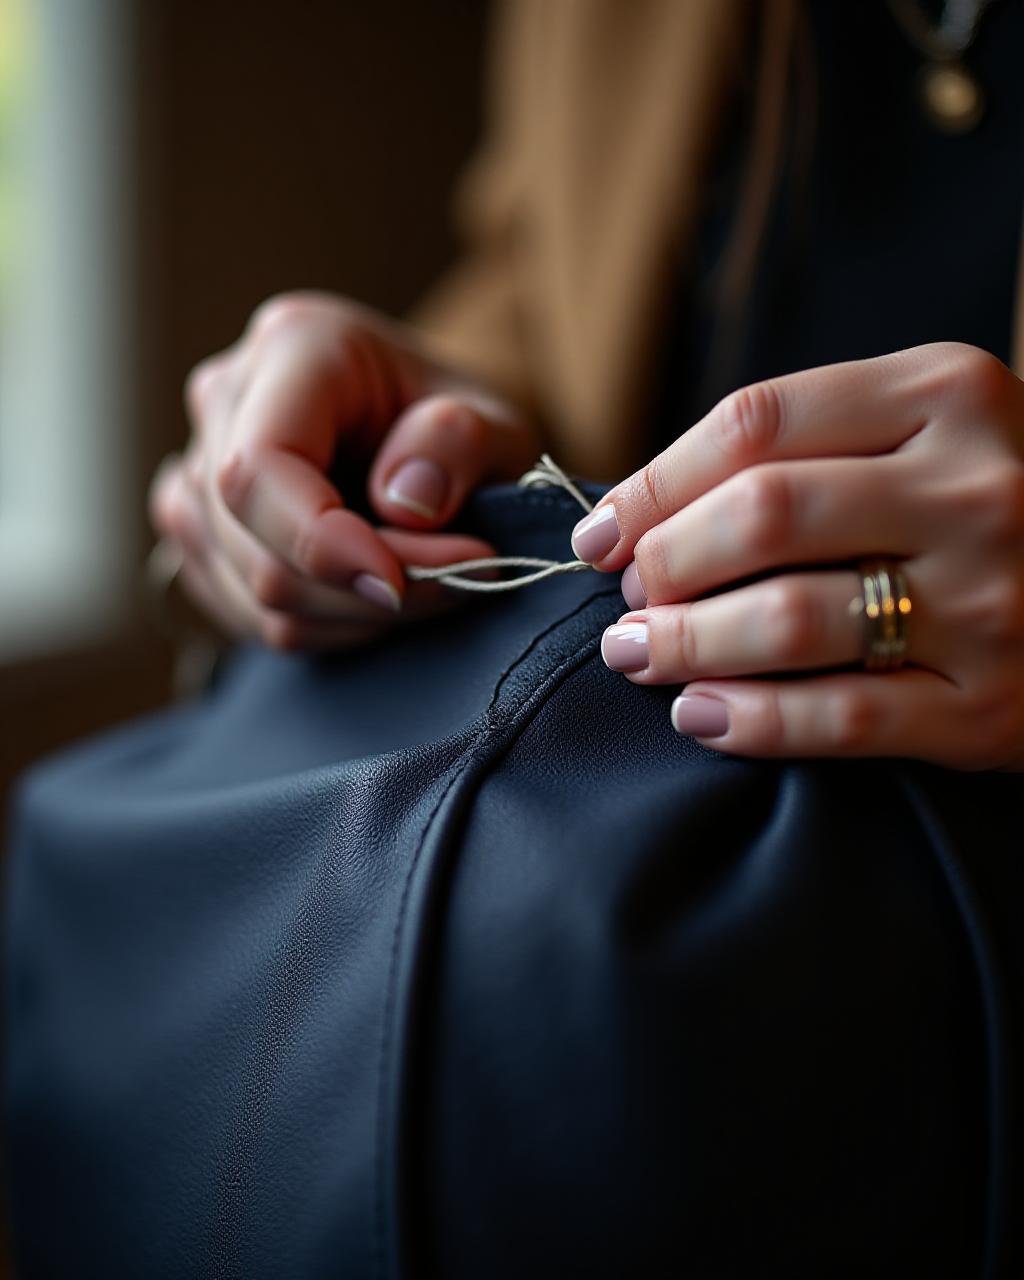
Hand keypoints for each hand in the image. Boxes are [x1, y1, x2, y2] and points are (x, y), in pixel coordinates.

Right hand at [149, 292, 538, 649]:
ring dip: (351, 615)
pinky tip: (374, 597)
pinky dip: (323, 625)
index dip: (320, 542)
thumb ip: (460, 445)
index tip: (398, 584)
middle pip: (253, 541)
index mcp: (296, 345)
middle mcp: (227, 397)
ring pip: (251, 589)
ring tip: (427, 585)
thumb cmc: (458, 426)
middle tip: (459, 582)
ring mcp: (199, 466)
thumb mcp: (494, 421)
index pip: (260, 463)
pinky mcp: (198, 529)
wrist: (428, 436)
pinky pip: (246, 612)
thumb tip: (407, 503)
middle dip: (360, 589)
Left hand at [572, 343, 1023, 770]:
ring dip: (685, 644)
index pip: (756, 423)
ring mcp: (990, 600)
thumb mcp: (925, 435)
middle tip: (631, 598)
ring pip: (788, 619)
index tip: (601, 532)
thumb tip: (642, 511)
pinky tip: (699, 716)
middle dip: (665, 563)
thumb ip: (811, 448)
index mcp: (949, 396)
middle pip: (761, 515)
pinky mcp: (990, 703)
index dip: (654, 483)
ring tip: (638, 654)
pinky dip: (750, 721)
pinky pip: (841, 718)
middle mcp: (975, 489)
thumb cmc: (984, 509)